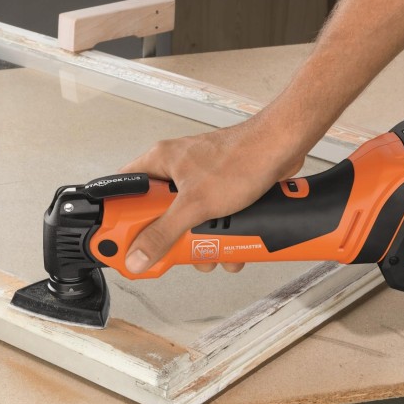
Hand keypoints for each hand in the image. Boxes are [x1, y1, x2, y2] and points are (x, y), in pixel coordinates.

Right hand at [118, 114, 304, 273]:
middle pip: (156, 214)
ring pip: (187, 222)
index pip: (123, 193)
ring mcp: (199, 181)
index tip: (120, 243)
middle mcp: (176, 170)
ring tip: (210, 252)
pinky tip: (231, 246)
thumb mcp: (195, 206)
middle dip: (170, 239)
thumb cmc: (242, 159)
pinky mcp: (221, 191)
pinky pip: (210, 220)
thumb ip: (163, 233)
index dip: (119, 220)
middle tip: (173, 252)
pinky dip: (220, 237)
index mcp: (159, 162)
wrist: (283, 148)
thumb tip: (137, 255)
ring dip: (199, 244)